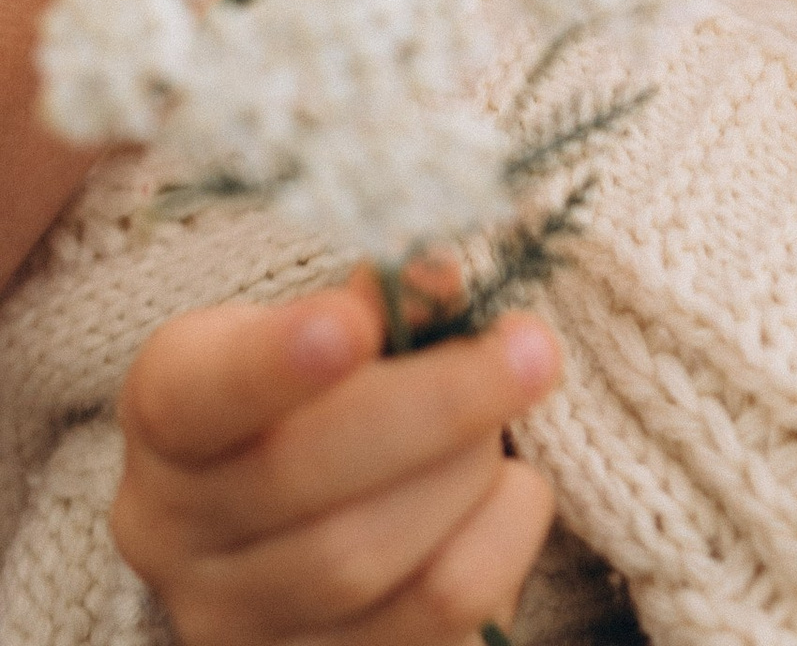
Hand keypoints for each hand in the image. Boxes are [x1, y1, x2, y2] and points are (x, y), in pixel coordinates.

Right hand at [113, 279, 556, 642]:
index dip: (271, 362)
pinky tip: (512, 489)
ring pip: (361, 560)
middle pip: (299, 478)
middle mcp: (175, 533)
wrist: (311, 510)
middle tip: (530, 350)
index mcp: (168, 415)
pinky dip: (498, 540)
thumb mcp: (332, 323)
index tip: (355, 322)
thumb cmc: (330, 389)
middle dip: (437, 406)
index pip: (195, 393)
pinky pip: (431, 619)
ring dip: (467, 473)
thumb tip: (437, 283)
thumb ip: (382, 301)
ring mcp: (237, 623)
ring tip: (512, 417)